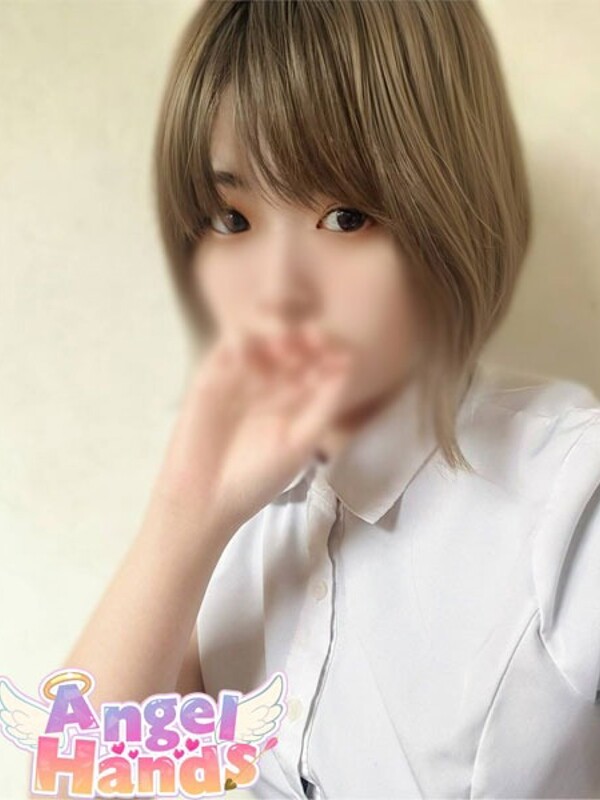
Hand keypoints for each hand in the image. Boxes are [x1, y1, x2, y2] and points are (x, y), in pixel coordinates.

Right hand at [151, 322, 353, 537]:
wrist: (204, 497)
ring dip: (274, 328)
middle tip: (309, 338)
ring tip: (282, 343)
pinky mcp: (213, 373)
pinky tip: (250, 357)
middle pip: (294, 339)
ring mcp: (243, 375)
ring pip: (262, 331)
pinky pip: (230, 343)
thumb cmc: (256, 478)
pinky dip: (242, 338)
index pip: (320, 360)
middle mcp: (274, 382)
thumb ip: (325, 403)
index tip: (333, 349)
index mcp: (300, 398)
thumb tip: (349, 360)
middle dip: (304, 333)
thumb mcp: (300, 442)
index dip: (328, 347)